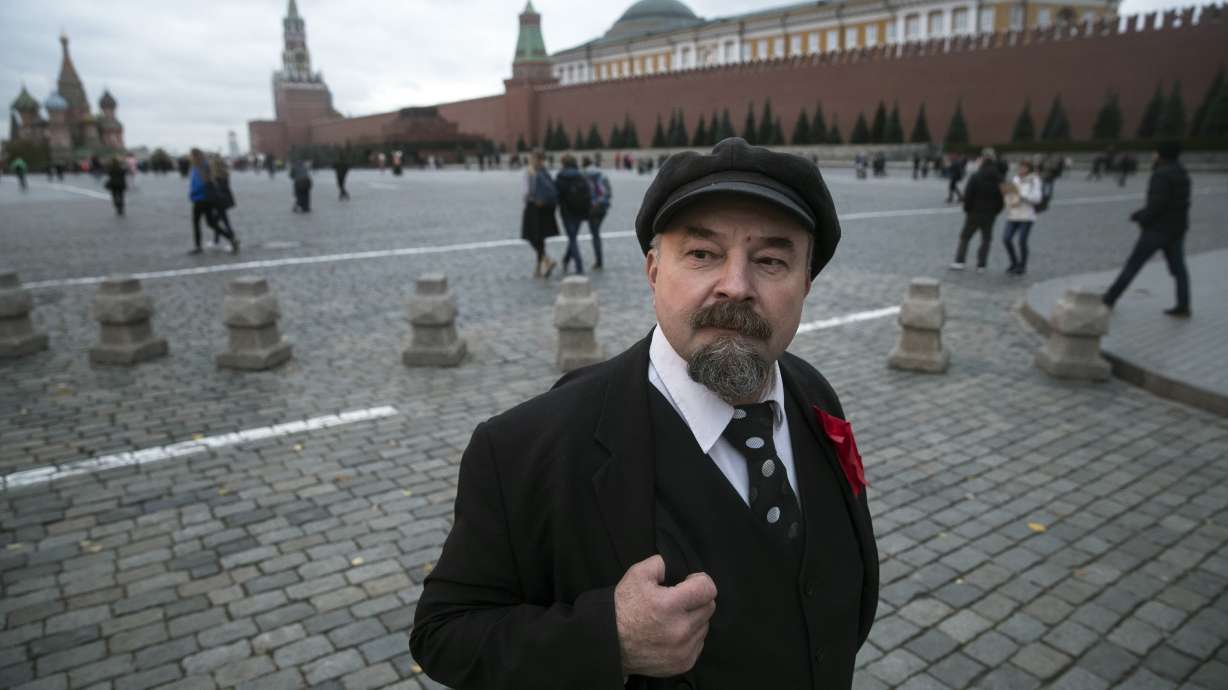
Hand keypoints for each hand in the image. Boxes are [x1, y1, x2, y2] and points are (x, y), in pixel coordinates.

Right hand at [614, 555, 716, 677]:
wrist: (609, 642)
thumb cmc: (623, 607)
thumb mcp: (636, 574)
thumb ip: (661, 564)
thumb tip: (676, 567)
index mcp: (670, 605)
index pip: (708, 589)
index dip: (700, 581)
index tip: (689, 582)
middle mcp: (681, 629)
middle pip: (709, 607)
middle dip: (697, 600)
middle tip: (679, 600)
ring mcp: (683, 649)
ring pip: (705, 626)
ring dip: (694, 618)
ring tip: (673, 618)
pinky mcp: (683, 663)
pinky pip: (699, 643)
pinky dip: (690, 636)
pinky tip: (672, 633)